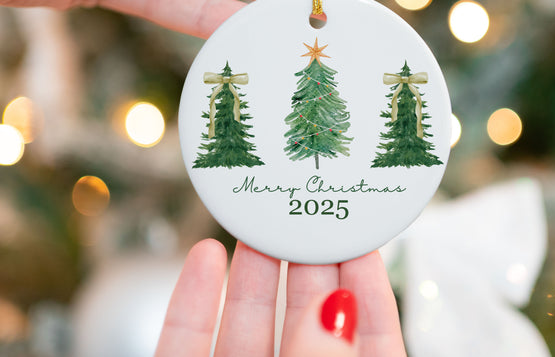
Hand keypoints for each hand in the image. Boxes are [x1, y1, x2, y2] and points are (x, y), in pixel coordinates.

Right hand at [156, 239, 406, 356]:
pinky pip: (185, 346)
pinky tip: (205, 256)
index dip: (370, 293)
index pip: (370, 345)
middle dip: (307, 266)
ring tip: (258, 220)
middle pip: (304, 325)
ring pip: (245, 329)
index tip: (363, 240)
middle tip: (307, 211)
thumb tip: (332, 310)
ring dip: (251, 273)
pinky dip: (192, 302)